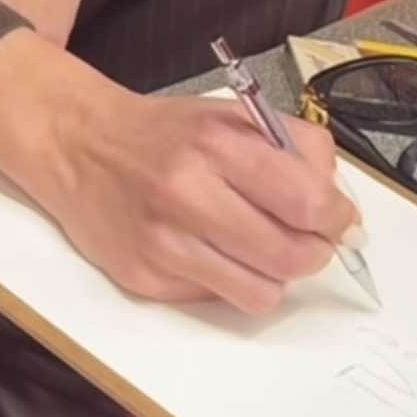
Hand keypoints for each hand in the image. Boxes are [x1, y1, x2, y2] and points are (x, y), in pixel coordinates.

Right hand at [44, 86, 362, 316]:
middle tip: (307, 241)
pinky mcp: (143, 277)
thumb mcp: (231, 115)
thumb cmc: (163, 134)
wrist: (76, 144)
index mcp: (216, 145)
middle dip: (313, 253)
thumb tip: (339, 206)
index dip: (337, 219)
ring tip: (258, 249)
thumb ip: (294, 148)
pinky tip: (212, 253)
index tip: (340, 221)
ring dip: (273, 276)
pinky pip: (216, 300)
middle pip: (290, 257)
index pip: (307, 202)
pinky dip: (228, 282)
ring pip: (259, 293)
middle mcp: (187, 194)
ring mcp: (163, 243)